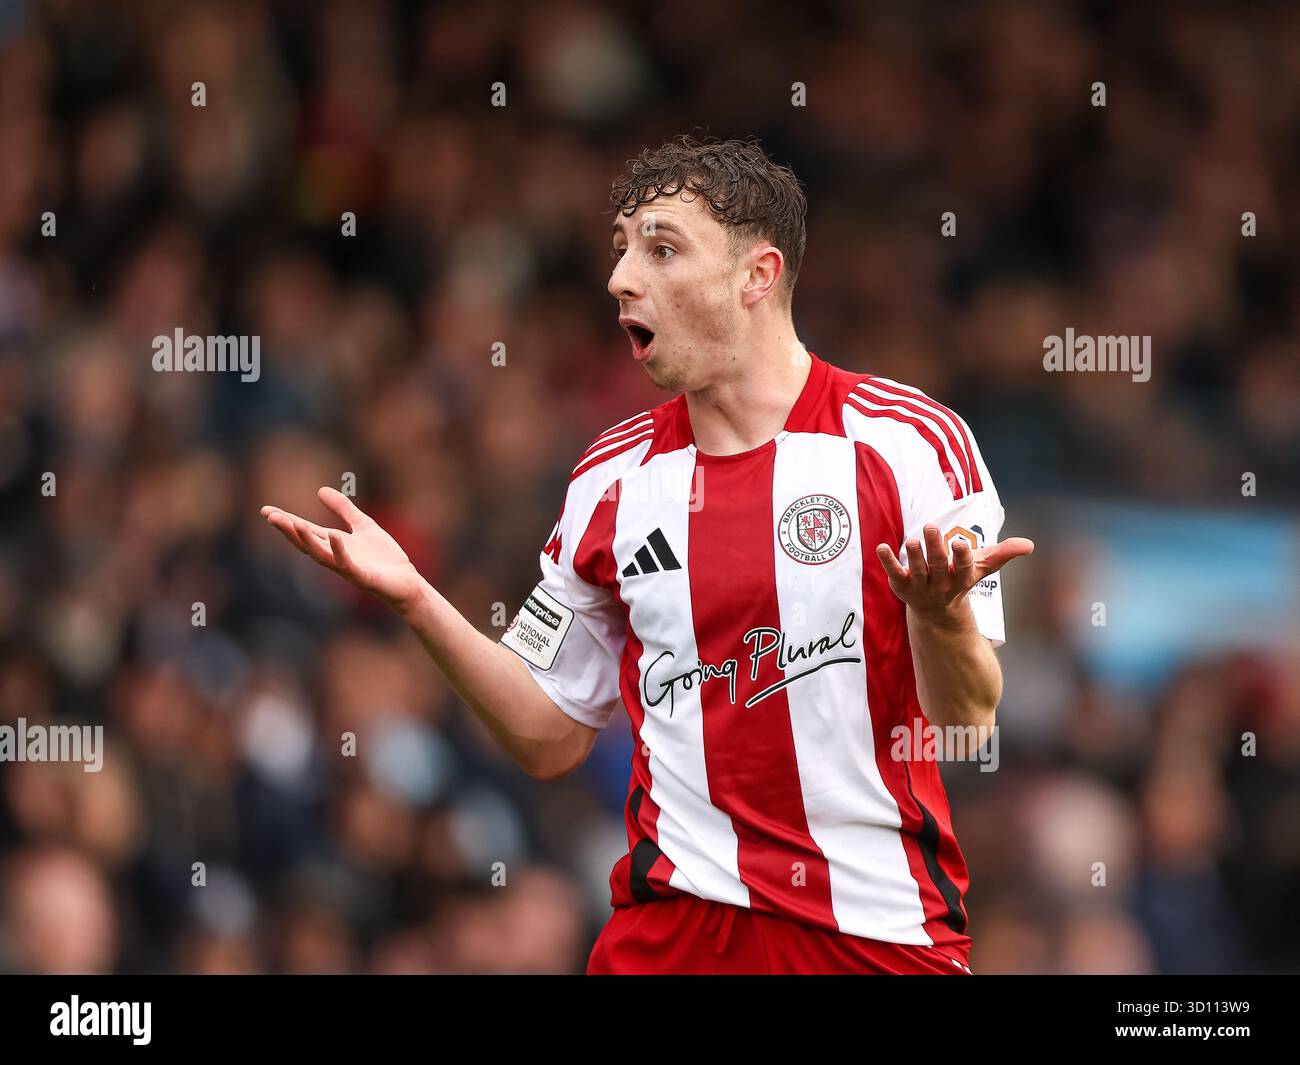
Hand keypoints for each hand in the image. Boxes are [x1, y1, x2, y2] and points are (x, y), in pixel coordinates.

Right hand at [261, 487, 423, 613]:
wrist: (406, 582)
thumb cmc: (384, 558)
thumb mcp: (363, 525)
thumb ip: (343, 509)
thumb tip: (320, 490)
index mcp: (334, 544)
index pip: (306, 531)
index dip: (287, 521)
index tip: (266, 510)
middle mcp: (335, 556)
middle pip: (306, 543)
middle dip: (289, 530)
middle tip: (271, 516)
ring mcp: (347, 567)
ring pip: (321, 555)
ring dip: (308, 540)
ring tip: (295, 524)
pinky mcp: (362, 576)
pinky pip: (347, 563)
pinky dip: (339, 551)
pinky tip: (334, 536)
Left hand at [875, 524, 1033, 619]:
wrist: (936, 611)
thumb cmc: (959, 579)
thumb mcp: (981, 567)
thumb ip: (1003, 554)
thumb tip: (1030, 545)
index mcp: (960, 578)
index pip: (963, 569)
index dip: (961, 557)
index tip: (960, 543)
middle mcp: (940, 584)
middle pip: (938, 567)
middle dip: (935, 549)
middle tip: (931, 527)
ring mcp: (920, 587)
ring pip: (917, 572)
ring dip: (914, 556)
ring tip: (912, 540)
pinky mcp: (901, 586)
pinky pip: (894, 574)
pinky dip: (887, 562)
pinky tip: (881, 547)